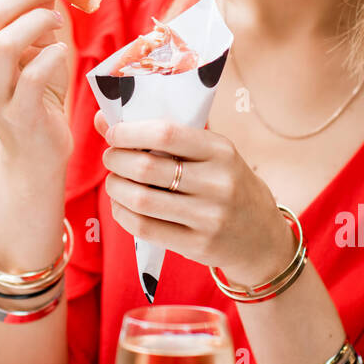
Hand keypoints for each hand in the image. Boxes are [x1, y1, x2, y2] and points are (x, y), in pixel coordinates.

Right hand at [0, 0, 73, 176]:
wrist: (35, 150)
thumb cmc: (36, 89)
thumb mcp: (31, 45)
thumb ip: (34, 12)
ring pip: (5, 42)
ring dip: (40, 20)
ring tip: (59, 21)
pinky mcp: (18, 113)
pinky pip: (32, 75)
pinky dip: (53, 56)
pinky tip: (63, 52)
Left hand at [93, 110, 296, 287]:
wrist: (262, 237)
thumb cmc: (227, 185)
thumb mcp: (209, 154)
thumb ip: (161, 136)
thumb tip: (102, 118)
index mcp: (221, 150)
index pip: (166, 133)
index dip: (130, 132)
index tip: (114, 133)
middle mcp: (218, 183)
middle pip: (147, 168)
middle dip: (116, 160)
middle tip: (110, 158)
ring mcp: (209, 217)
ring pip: (141, 200)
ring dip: (115, 188)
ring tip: (114, 182)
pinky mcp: (198, 245)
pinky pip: (145, 228)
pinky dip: (122, 214)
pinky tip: (121, 206)